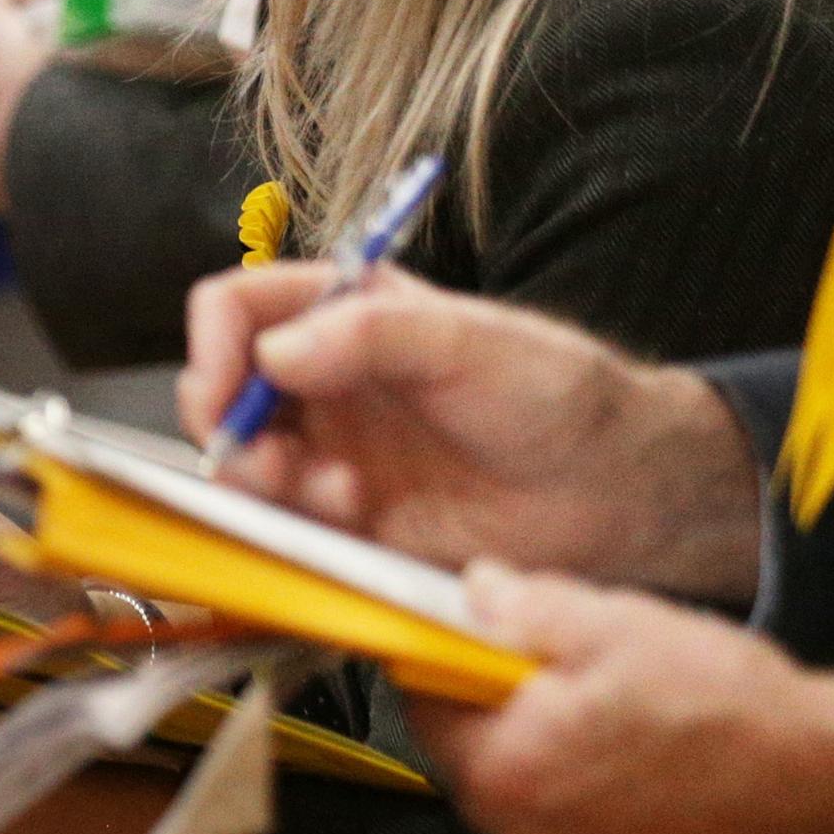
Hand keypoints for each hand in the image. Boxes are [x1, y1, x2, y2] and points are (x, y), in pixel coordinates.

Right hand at [179, 264, 766, 599]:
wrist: (619, 492)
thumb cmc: (559, 396)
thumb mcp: (469, 341)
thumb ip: (370, 334)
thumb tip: (273, 352)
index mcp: (345, 314)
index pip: (239, 309)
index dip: (215, 344)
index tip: (226, 387)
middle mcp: (327, 382)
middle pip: (223, 390)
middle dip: (227, 424)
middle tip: (258, 453)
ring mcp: (336, 452)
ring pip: (243, 463)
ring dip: (261, 479)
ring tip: (327, 490)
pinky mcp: (353, 522)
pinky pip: (285, 525)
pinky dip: (294, 524)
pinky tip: (352, 513)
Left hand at [415, 564, 833, 833]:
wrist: (826, 781)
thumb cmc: (723, 703)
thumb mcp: (612, 624)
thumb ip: (521, 608)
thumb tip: (472, 591)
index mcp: (506, 771)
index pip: (425, 707)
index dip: (448, 663)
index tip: (477, 640)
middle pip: (469, 758)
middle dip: (498, 711)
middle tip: (558, 672)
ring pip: (517, 800)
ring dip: (540, 757)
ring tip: (608, 717)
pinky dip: (579, 803)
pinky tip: (634, 766)